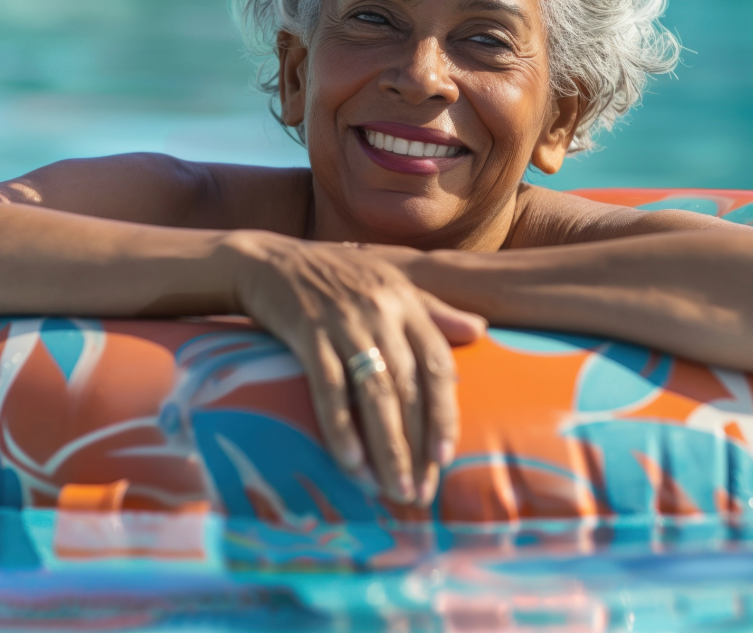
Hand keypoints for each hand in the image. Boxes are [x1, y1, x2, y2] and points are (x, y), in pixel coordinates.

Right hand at [226, 231, 485, 504]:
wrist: (271, 260)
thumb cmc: (337, 277)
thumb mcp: (391, 285)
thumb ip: (434, 311)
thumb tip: (481, 330)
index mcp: (408, 303)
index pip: (437, 365)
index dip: (444, 412)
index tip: (446, 456)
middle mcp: (382, 313)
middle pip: (408, 388)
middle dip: (416, 445)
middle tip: (420, 492)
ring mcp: (344, 323)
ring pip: (374, 394)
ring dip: (386, 448)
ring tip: (393, 489)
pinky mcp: (307, 333)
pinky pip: (329, 389)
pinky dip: (340, 429)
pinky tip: (351, 463)